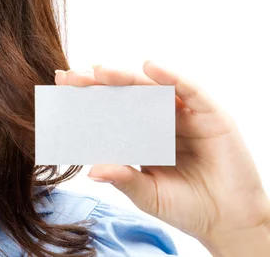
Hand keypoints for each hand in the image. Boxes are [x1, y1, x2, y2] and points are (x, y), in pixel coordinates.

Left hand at [54, 61, 269, 241]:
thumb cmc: (186, 207)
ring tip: (102, 71)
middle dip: (100, 83)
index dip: (88, 97)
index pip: (111, 109)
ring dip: (127, 76)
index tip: (62, 86)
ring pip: (154, 87)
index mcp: (142, 135)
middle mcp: (161, 119)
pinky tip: (151, 67)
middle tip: (74, 77)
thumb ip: (124, 179)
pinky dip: (172, 76)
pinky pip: (191, 90)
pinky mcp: (211, 114)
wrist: (228, 222)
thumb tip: (91, 170)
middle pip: (128, 93)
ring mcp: (185, 115)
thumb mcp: (148, 194)